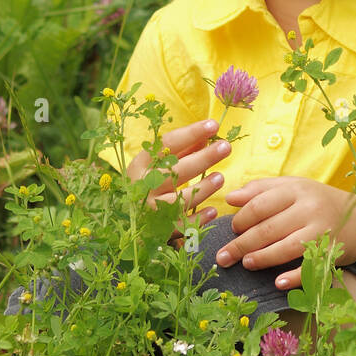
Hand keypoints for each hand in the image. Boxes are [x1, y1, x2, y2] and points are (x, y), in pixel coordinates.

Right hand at [126, 118, 228, 246]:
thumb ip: (183, 150)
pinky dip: (197, 219)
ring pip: (179, 199)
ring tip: (220, 178)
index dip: (191, 133)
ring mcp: (150, 210)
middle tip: (225, 147)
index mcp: (141, 164)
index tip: (213, 125)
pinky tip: (212, 211)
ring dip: (202, 188)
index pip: (167, 144)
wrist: (130, 220)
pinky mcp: (159, 230)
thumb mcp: (160, 163)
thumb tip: (207, 136)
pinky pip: (181, 226)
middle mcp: (142, 187)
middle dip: (203, 158)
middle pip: (175, 170)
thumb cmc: (151, 183)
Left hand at [214, 177, 355, 290]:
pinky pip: (310, 267)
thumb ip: (262, 189)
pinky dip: (293, 277)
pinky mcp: (332, 252)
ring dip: (262, 258)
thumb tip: (229, 198)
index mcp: (296, 190)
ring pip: (285, 248)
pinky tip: (277, 283)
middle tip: (223, 257)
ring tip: (246, 264)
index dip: (241, 218)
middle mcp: (309, 209)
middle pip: (268, 228)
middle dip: (241, 244)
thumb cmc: (318, 201)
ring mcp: (322, 231)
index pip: (260, 204)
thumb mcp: (293, 187)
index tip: (232, 229)